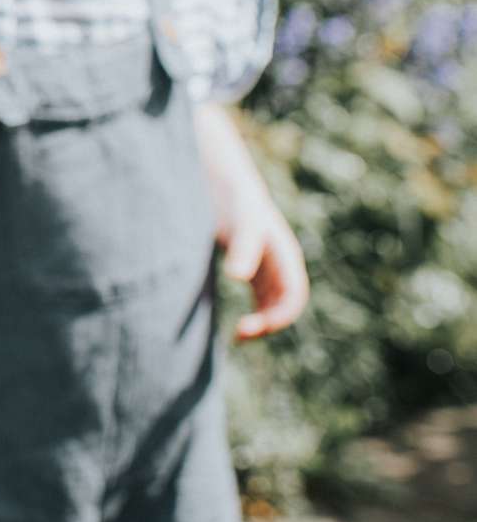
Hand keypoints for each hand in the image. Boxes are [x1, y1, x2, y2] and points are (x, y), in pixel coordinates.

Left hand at [218, 184, 309, 340]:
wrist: (228, 183)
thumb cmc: (238, 201)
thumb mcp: (242, 222)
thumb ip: (243, 246)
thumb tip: (236, 276)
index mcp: (285, 257)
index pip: (293, 295)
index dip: (279, 315)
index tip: (252, 327)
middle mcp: (281, 265)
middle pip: (283, 303)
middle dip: (267, 322)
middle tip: (239, 335)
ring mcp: (268, 267)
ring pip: (272, 304)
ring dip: (261, 322)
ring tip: (238, 337)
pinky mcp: (253, 266)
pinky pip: (261, 298)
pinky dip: (254, 313)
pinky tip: (236, 326)